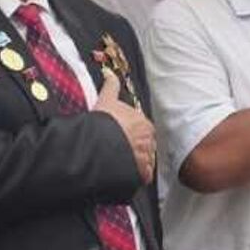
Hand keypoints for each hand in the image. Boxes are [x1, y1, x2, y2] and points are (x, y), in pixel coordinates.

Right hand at [93, 68, 154, 185]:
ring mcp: (146, 158)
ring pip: (143, 161)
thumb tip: (109, 73)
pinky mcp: (141, 174)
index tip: (118, 135)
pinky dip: (135, 176)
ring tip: (118, 163)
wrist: (99, 144)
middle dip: (133, 148)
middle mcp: (149, 141)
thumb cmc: (103, 122)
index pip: (141, 129)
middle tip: (117, 150)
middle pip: (143, 146)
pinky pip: (142, 176)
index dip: (128, 133)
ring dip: (134, 163)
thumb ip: (110, 86)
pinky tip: (124, 173)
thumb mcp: (106, 100)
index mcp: (145, 124)